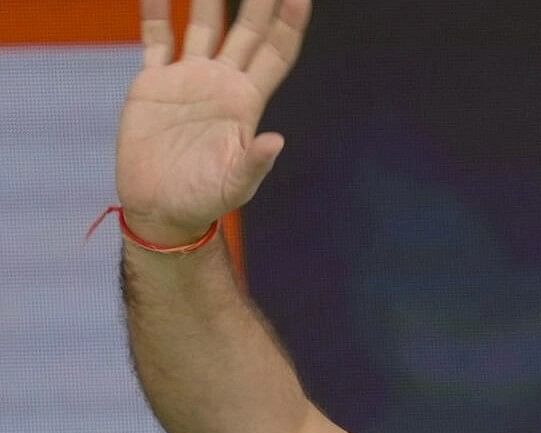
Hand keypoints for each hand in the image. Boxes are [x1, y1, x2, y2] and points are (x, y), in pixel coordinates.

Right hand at [116, 0, 310, 242]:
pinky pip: (156, 38)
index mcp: (247, 101)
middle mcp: (222, 82)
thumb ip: (254, 164)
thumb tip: (276, 141)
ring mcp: (189, 78)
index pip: (275, 53)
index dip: (289, 25)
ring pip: (204, 24)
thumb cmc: (204, 201)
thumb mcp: (234, 185)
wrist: (161, 209)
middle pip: (246, 29)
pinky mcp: (154, 83)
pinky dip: (155, 12)